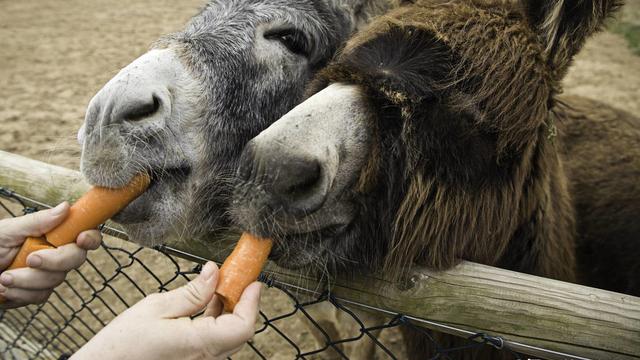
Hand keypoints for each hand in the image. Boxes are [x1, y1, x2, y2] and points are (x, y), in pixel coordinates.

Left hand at [0, 202, 101, 307]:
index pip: (84, 233)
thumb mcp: (8, 230)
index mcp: (52, 233)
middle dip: (55, 261)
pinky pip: (40, 296)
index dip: (90, 236)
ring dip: (28, 280)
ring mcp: (47, 274)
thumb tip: (65, 207)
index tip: (80, 239)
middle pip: (76, 259)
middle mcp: (55, 253)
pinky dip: (20, 293)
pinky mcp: (36, 292)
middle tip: (30, 259)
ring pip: (56, 280)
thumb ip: (37, 222)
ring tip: (3, 278)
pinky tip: (4, 288)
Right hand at [72, 262, 260, 359]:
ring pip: (229, 337)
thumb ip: (192, 292)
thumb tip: (215, 272)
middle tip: (237, 277)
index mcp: (198, 344)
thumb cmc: (121, 345)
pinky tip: (207, 305)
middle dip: (243, 302)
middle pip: (240, 331)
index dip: (252, 302)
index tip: (254, 281)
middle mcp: (204, 359)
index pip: (242, 326)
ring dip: (230, 311)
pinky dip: (217, 322)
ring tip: (220, 287)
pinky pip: (216, 343)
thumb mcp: (155, 308)